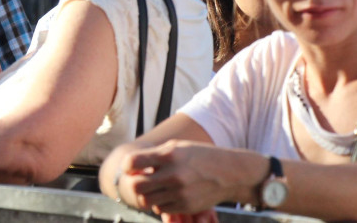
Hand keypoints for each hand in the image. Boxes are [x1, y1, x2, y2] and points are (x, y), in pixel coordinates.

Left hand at [118, 140, 240, 214]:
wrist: (229, 173)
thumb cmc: (199, 156)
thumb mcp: (176, 147)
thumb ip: (153, 156)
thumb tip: (130, 166)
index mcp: (168, 155)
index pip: (132, 162)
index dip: (126, 166)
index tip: (131, 167)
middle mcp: (173, 175)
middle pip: (136, 186)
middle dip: (133, 184)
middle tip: (138, 180)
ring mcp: (180, 193)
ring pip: (147, 201)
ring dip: (146, 195)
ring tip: (153, 187)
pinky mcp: (186, 206)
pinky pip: (161, 209)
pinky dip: (159, 203)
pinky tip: (166, 194)